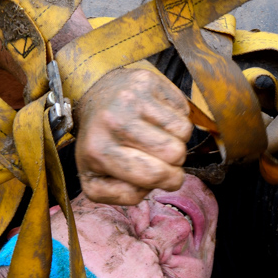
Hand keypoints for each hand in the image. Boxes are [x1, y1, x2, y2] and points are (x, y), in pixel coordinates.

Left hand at [74, 67, 192, 205]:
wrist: (93, 95)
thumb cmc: (99, 141)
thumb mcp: (94, 178)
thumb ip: (118, 196)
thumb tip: (146, 188)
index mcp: (99, 150)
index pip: (152, 175)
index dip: (169, 181)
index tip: (168, 178)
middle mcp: (115, 121)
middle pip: (175, 153)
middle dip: (176, 162)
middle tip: (161, 157)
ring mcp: (132, 97)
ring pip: (184, 131)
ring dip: (178, 138)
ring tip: (158, 136)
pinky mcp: (148, 80)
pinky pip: (184, 109)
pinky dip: (177, 118)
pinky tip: (158, 118)